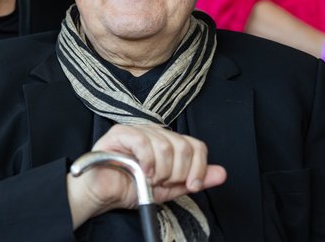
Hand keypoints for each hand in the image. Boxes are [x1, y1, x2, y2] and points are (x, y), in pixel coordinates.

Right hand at [66, 124, 226, 228]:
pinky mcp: (121, 132)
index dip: (198, 167)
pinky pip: (144, 141)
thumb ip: (194, 180)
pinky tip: (141, 171)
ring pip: (165, 145)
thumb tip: (222, 173)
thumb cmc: (129, 188)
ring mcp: (138, 130)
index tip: (190, 185)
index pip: (196, 145)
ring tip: (147, 178)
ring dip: (159, 170)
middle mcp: (155, 133)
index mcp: (168, 143)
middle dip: (176, 172)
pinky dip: (146, 161)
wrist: (102, 194)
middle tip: (161, 182)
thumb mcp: (168, 189)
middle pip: (183, 146)